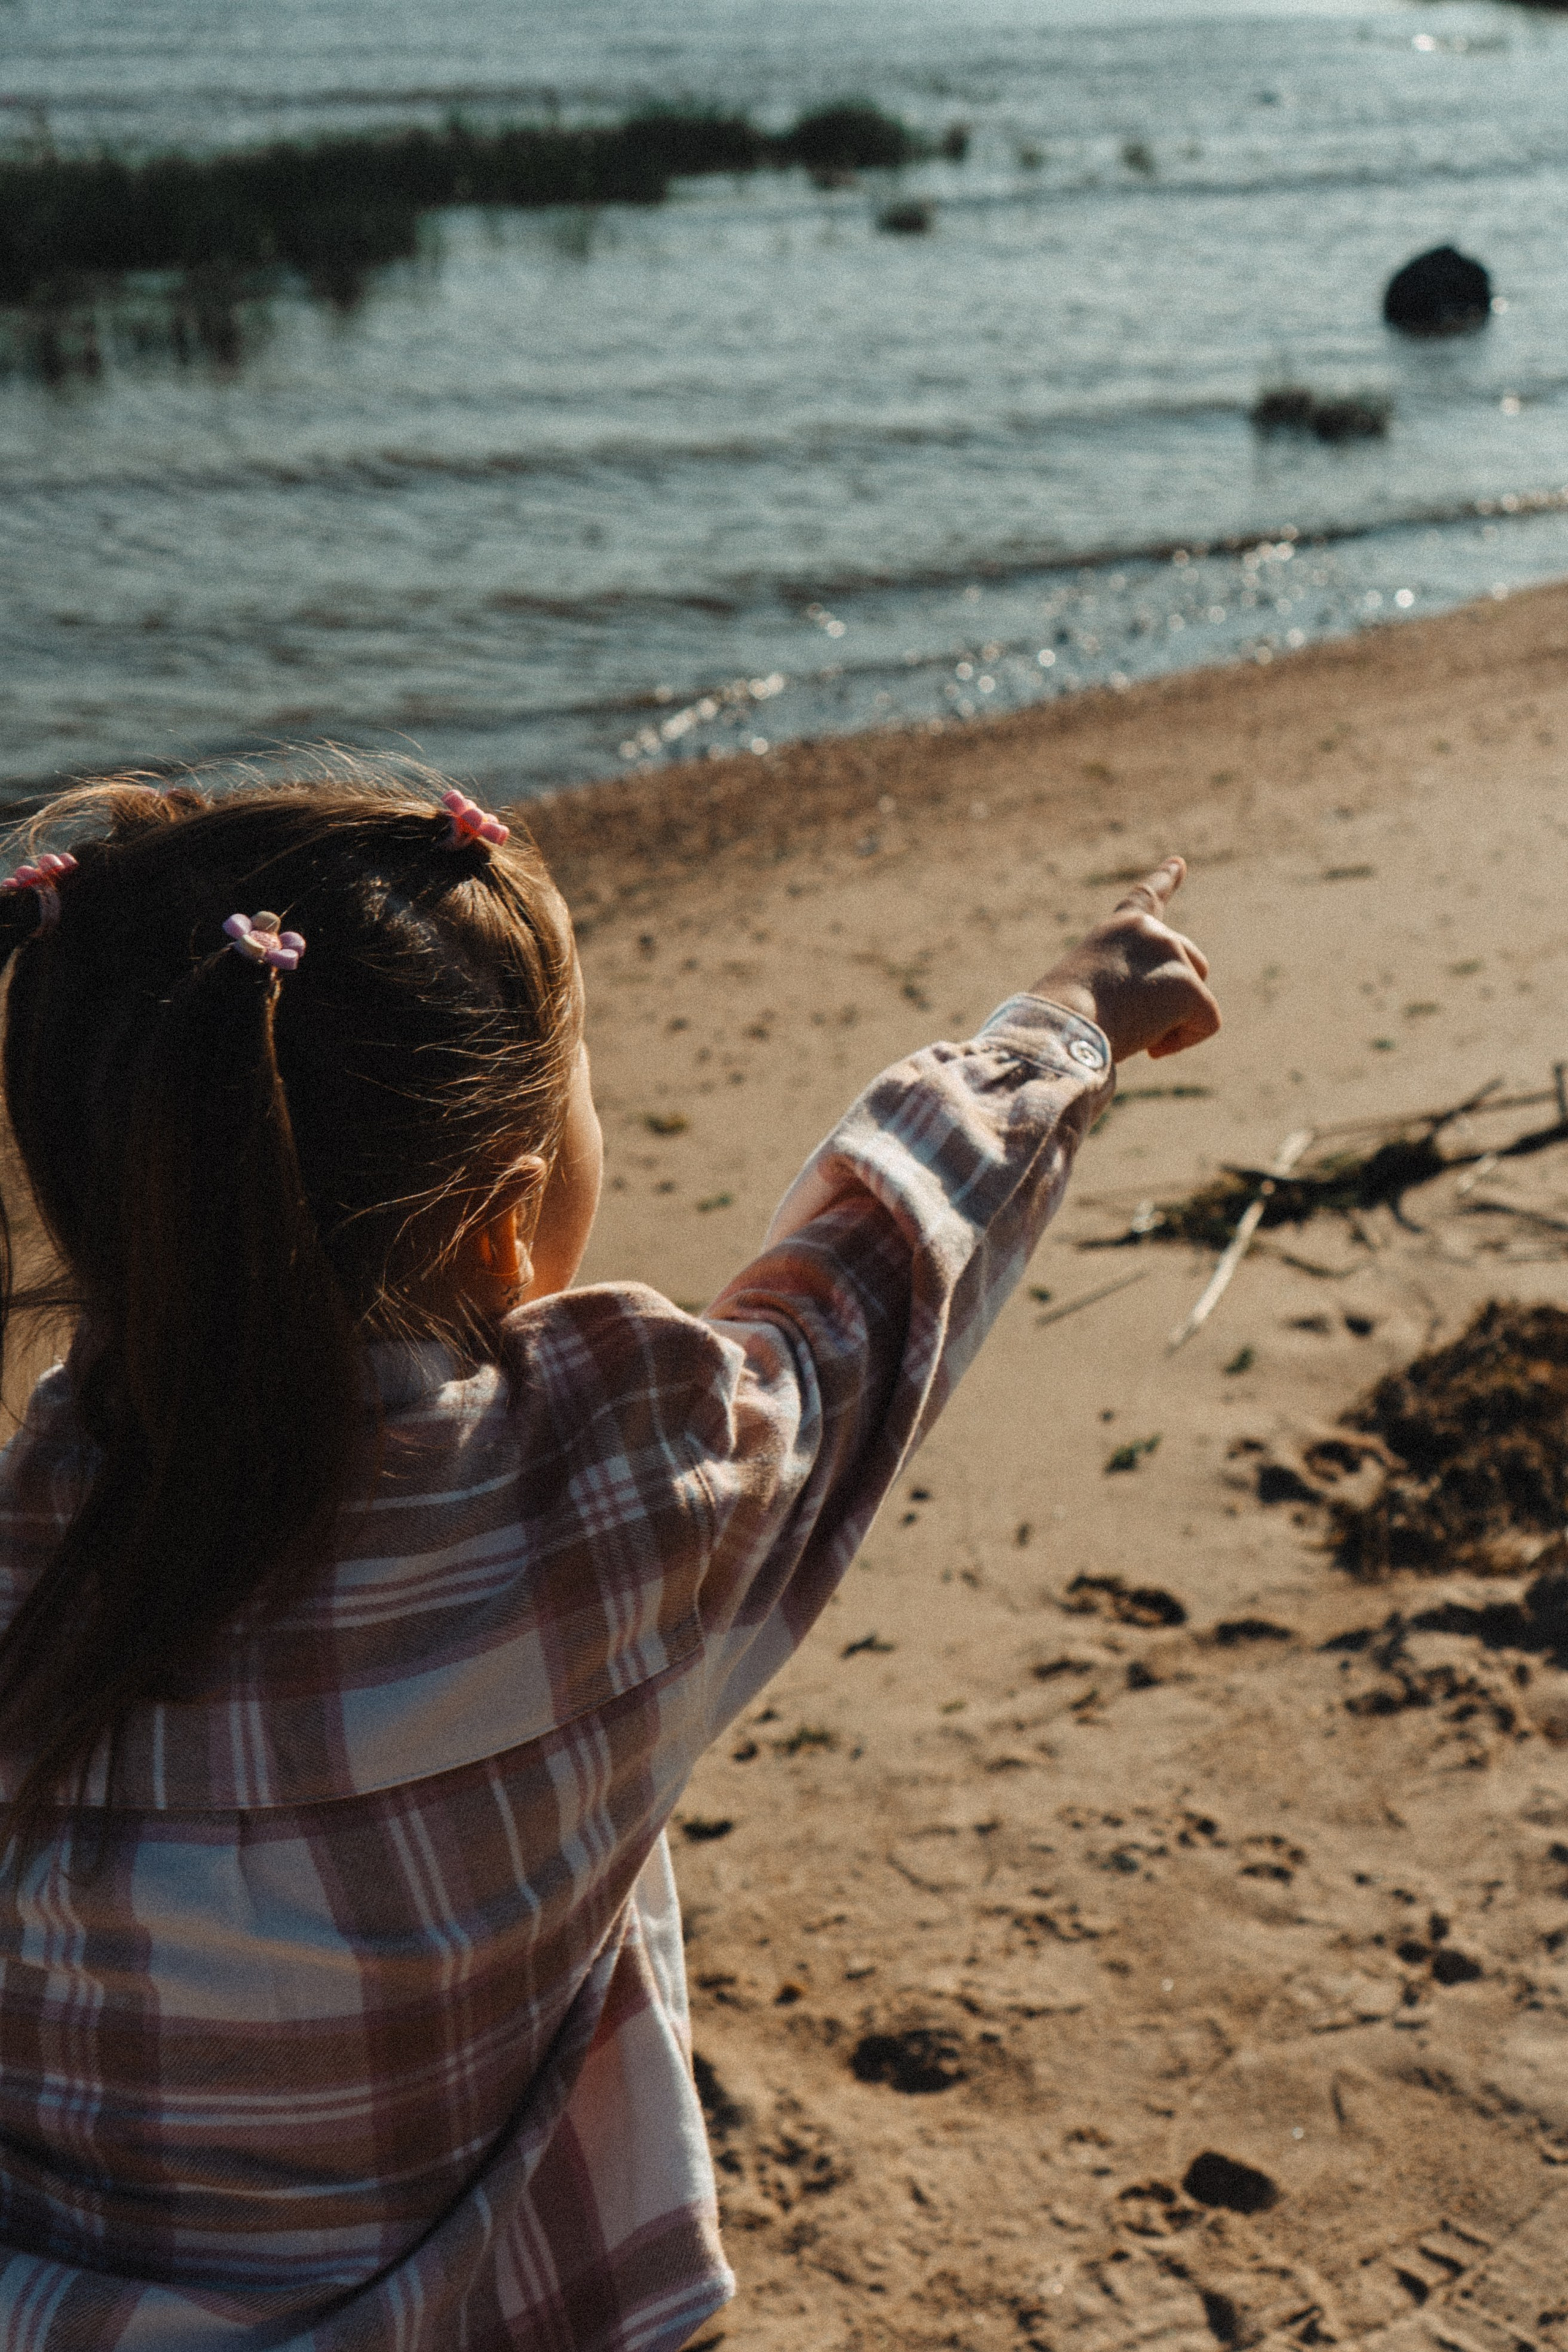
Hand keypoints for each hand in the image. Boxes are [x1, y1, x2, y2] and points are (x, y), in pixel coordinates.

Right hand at [1032, 856, 1219, 1063]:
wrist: (1062, 1028)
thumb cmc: (1062, 1020)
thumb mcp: (1089, 988)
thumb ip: (1124, 984)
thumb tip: (1151, 1022)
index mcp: (1118, 928)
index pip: (1147, 897)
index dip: (1165, 878)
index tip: (1179, 863)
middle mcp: (1151, 930)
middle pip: (1192, 966)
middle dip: (1175, 999)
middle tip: (1131, 1022)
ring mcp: (1172, 952)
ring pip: (1198, 999)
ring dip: (1172, 1023)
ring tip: (1129, 1029)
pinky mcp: (1188, 984)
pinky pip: (1206, 1024)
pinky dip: (1182, 1042)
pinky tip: (1149, 1047)